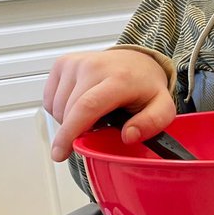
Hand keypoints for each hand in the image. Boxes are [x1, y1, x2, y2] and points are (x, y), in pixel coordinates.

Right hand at [43, 49, 175, 161]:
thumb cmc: (146, 87)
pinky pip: (51, 99)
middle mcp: (93, 66)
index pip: (87, 107)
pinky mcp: (63, 63)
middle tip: (98, 128)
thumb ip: (152, 123)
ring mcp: (76, 63)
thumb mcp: (163, 108)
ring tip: (94, 113)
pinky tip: (81, 104)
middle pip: (69, 111)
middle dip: (75, 131)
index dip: (70, 133)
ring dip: (70, 121)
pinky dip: (62, 109)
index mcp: (119, 78)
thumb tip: (129, 135)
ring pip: (57, 108)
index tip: (60, 153)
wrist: (137, 61)